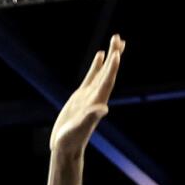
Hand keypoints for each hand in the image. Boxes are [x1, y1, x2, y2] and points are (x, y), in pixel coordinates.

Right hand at [51, 34, 124, 154]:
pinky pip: (92, 76)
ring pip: (102, 71)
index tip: (117, 53)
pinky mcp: (81, 96)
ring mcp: (90, 95)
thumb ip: (90, 118)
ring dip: (110, 57)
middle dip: (115, 55)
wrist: (66, 147)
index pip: (107, 81)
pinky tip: (99, 55)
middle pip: (108, 72)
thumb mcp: (79, 128)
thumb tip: (103, 110)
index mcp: (97, 102)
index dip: (112, 68)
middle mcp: (97, 96)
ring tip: (115, 41)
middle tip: (119, 38)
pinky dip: (97, 65)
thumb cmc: (71, 139)